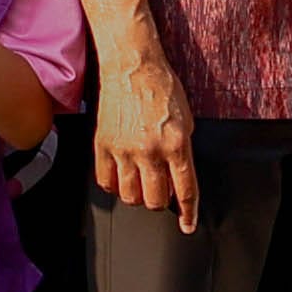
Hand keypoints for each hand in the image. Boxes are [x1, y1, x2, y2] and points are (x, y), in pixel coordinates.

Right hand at [93, 48, 198, 227]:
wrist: (132, 66)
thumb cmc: (162, 88)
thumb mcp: (187, 121)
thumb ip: (183, 152)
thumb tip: (178, 178)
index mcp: (176, 144)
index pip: (185, 190)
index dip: (188, 213)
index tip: (188, 225)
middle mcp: (150, 150)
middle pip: (155, 201)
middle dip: (161, 201)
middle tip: (161, 190)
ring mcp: (124, 149)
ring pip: (130, 196)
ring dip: (138, 195)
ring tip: (141, 182)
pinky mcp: (103, 145)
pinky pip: (105, 182)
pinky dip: (114, 186)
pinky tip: (121, 176)